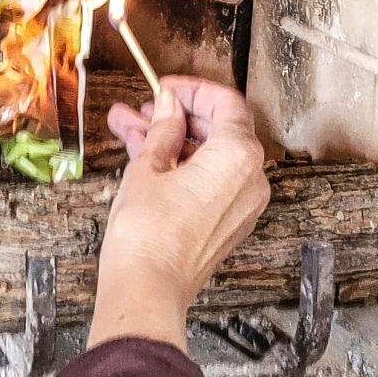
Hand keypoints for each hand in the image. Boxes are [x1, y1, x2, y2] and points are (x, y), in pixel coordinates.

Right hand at [87, 76, 269, 350]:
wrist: (147, 288)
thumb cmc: (148, 233)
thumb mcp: (148, 166)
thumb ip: (163, 128)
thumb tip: (167, 106)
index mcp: (238, 156)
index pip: (225, 103)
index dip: (191, 90)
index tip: (163, 88)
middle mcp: (251, 179)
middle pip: (218, 129)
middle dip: (174, 116)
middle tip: (140, 110)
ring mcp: (242, 203)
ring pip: (208, 156)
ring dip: (170, 140)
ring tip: (127, 129)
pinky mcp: (227, 222)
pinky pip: (209, 180)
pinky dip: (180, 165)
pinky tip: (142, 156)